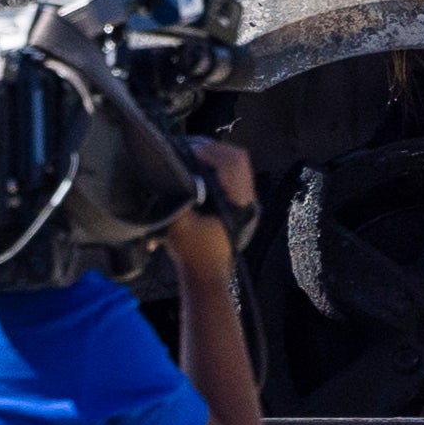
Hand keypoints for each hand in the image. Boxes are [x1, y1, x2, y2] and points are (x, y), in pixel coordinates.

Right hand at [163, 137, 256, 277]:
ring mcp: (248, 201)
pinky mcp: (241, 203)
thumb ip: (178, 196)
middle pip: (238, 158)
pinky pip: (234, 173)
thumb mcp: (179, 224)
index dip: (210, 153)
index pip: (233, 163)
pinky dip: (218, 165)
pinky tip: (199, 167)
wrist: (205, 274)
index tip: (189, 153)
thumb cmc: (193, 252)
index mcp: (238, 203)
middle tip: (189, 150)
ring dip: (215, 156)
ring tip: (192, 156)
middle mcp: (249, 200)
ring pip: (238, 163)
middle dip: (212, 150)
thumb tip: (174, 168)